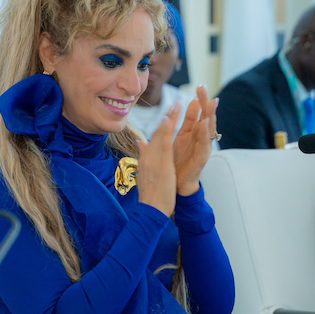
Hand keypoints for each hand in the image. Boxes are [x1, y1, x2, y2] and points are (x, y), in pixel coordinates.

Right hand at [135, 101, 181, 215]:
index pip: (154, 140)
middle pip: (157, 134)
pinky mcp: (159, 165)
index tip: (168, 115)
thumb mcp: (145, 173)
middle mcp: (148, 157)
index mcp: (146, 160)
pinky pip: (162, 145)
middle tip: (173, 104)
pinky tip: (168, 120)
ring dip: (167, 120)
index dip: (162, 126)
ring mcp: (153, 160)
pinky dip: (164, 132)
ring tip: (174, 106)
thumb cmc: (150, 195)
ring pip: (160, 135)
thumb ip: (144, 156)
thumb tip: (140, 143)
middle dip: (166, 119)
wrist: (149, 209)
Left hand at [171, 85, 218, 196]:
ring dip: (209, 114)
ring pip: (208, 128)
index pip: (196, 114)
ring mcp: (201, 148)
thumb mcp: (173, 142)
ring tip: (212, 101)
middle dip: (205, 102)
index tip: (199, 86)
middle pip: (204, 117)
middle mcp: (198, 139)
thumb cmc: (175, 165)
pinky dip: (205, 133)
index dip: (198, 101)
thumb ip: (175, 127)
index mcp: (190, 134)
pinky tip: (205, 123)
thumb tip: (179, 110)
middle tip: (204, 88)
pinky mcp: (201, 158)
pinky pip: (204, 144)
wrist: (176, 187)